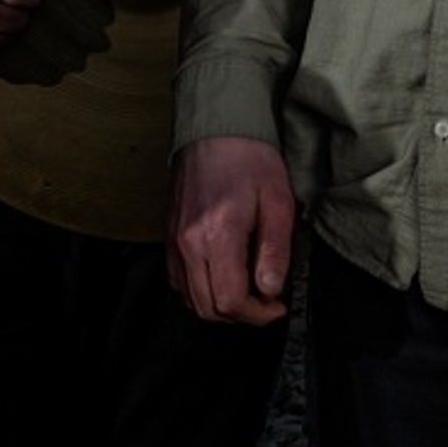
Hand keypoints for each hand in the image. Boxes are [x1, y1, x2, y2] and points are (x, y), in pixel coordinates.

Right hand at [166, 134, 296, 325]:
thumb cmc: (249, 160)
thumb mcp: (278, 202)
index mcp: (218, 234)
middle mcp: (189, 243)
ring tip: (247, 289)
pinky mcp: (169, 237)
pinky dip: (201, 291)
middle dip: (241, 315)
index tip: (277, 306)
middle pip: (208, 308)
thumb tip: (272, 290)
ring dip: (220, 306)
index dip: (258, 315)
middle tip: (265, 301)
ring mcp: (174, 241)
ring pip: (190, 300)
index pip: (230, 301)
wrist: (216, 131)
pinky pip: (179, 282)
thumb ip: (275, 251)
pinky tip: (222, 277)